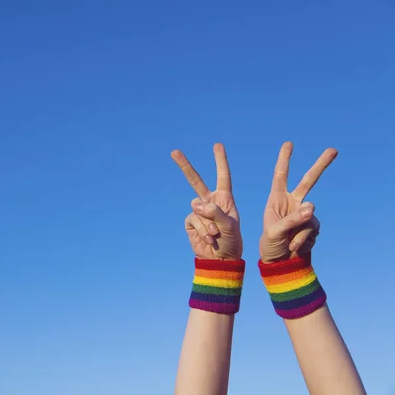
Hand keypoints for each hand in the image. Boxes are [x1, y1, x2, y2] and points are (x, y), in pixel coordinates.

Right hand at [171, 144, 242, 259]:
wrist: (221, 259)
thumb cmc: (232, 242)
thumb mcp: (230, 226)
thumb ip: (215, 212)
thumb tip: (195, 204)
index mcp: (224, 198)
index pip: (222, 176)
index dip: (220, 160)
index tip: (217, 145)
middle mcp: (210, 202)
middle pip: (195, 181)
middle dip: (185, 166)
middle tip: (174, 152)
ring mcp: (199, 212)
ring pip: (197, 208)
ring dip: (207, 223)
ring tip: (216, 235)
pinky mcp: (190, 222)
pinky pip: (193, 220)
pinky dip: (201, 230)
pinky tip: (208, 239)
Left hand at [259, 142, 336, 261]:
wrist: (280, 263)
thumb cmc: (270, 245)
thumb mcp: (274, 233)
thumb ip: (291, 220)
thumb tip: (312, 208)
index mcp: (276, 199)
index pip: (281, 176)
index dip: (285, 160)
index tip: (289, 144)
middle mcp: (292, 202)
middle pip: (309, 181)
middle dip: (321, 165)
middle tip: (333, 150)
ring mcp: (305, 213)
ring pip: (310, 215)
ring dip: (299, 232)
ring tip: (288, 243)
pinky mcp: (313, 225)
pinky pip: (313, 229)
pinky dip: (304, 240)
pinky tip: (296, 246)